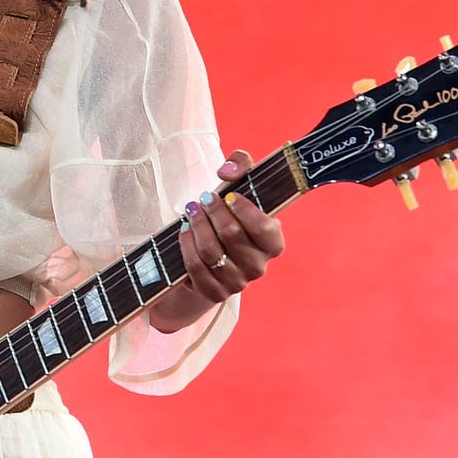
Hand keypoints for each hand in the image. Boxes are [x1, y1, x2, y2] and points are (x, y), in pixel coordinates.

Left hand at [149, 149, 284, 332]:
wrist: (214, 254)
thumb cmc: (231, 215)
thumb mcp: (240, 187)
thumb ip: (241, 165)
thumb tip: (226, 171)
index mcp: (273, 243)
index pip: (265, 229)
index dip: (246, 211)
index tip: (230, 195)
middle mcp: (259, 266)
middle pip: (232, 235)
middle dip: (214, 212)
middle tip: (203, 198)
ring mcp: (237, 282)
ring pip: (212, 251)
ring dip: (198, 226)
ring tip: (191, 210)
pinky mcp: (215, 293)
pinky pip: (196, 268)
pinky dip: (187, 246)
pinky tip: (184, 231)